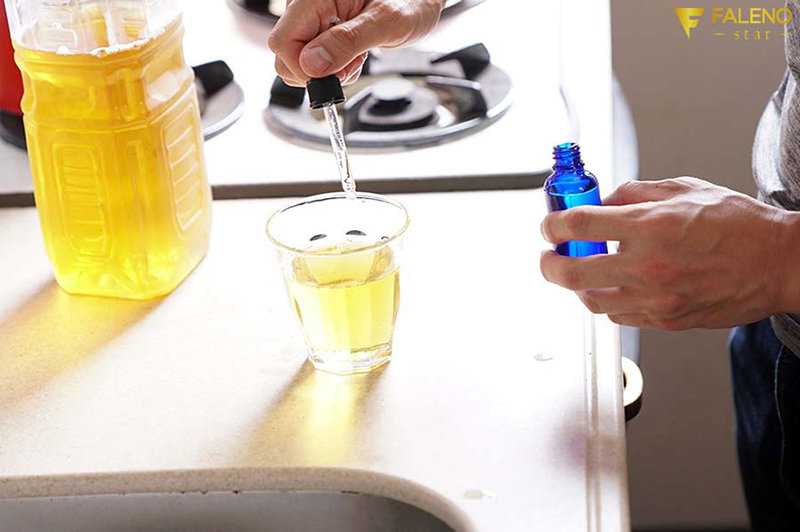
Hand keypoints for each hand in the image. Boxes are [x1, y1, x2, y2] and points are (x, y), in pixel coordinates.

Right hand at [268, 0, 444, 86]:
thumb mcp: (387, 21)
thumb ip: (348, 42)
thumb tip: (313, 65)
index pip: (283, 41)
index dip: (303, 67)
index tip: (331, 75)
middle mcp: (308, 5)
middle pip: (286, 53)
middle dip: (316, 71)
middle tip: (351, 62)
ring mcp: (314, 19)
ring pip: (299, 60)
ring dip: (327, 70)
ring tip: (357, 55)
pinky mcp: (322, 30)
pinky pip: (314, 59)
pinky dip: (334, 66)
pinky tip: (353, 55)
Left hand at [539, 177, 796, 329]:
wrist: (779, 263)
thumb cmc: (737, 224)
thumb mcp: (683, 189)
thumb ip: (633, 195)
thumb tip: (598, 203)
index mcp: (650, 226)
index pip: (578, 225)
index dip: (553, 225)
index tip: (549, 226)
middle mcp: (647, 266)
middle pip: (570, 272)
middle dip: (549, 263)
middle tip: (549, 255)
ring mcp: (655, 299)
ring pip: (590, 301)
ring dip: (578, 285)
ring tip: (582, 270)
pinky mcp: (666, 320)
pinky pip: (619, 316)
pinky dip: (607, 301)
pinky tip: (613, 286)